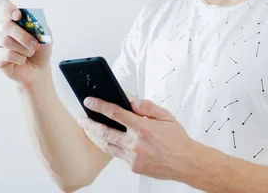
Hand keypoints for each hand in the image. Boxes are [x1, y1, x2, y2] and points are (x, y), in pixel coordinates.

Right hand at [0, 0, 52, 86]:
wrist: (39, 68)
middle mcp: (0, 28)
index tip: (18, 16)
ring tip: (30, 52)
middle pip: (5, 25)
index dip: (7, 8)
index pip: (1, 5)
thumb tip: (34, 21)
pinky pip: (6, 54)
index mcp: (11, 18)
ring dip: (23, 48)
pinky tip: (23, 59)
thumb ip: (39, 26)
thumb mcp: (45, 35)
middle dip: (23, 36)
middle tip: (35, 44)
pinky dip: (19, 57)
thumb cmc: (40, 49)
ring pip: (5, 40)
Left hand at [77, 97, 197, 180]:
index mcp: (143, 127)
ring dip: (95, 137)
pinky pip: (117, 155)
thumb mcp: (166, 116)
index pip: (115, 113)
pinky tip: (105, 141)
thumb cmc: (177, 140)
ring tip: (88, 129)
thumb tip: (131, 101)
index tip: (89, 101)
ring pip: (107, 146)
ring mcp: (133, 156)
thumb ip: (147, 107)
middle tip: (81, 119)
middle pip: (105, 132)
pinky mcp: (133, 166)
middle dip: (90, 124)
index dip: (100, 106)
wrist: (186, 163)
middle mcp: (136, 143)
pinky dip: (109, 147)